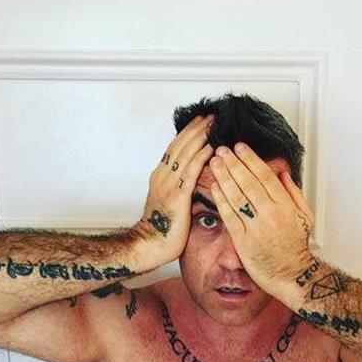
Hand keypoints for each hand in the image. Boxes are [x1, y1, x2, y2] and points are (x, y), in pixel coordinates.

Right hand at [137, 114, 214, 263]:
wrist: (149, 245)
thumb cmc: (162, 230)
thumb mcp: (170, 202)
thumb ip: (180, 187)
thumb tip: (194, 179)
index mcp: (160, 176)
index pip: (175, 148)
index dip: (188, 133)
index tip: (200, 121)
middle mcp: (162, 176)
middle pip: (180, 145)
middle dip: (196, 129)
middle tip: (210, 115)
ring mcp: (168, 185)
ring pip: (185, 154)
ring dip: (200, 137)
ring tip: (213, 125)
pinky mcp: (176, 196)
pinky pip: (190, 172)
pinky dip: (200, 158)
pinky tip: (210, 148)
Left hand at [208, 143, 315, 295]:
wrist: (291, 275)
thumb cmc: (297, 247)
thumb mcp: (304, 216)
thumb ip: (294, 193)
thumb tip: (283, 174)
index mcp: (285, 206)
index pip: (265, 176)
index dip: (250, 159)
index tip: (240, 147)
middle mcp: (270, 214)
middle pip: (248, 182)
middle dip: (233, 163)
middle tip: (222, 150)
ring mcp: (256, 228)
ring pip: (236, 196)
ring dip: (224, 177)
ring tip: (215, 163)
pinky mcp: (243, 241)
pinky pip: (229, 216)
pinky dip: (221, 200)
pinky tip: (214, 187)